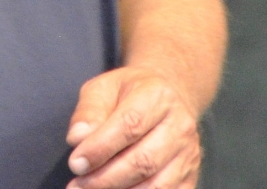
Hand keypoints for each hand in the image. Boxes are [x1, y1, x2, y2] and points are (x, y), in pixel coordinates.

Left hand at [64, 66, 201, 188]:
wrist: (167, 98)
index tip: (76, 163)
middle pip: (143, 161)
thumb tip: (77, 138)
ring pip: (156, 185)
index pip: (130, 126)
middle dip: (105, 178)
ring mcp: (189, 154)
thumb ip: (89, 111)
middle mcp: (180, 126)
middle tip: (77, 185)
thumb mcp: (103, 88)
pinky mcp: (191, 177)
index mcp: (157, 96)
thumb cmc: (128, 94)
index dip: (100, 148)